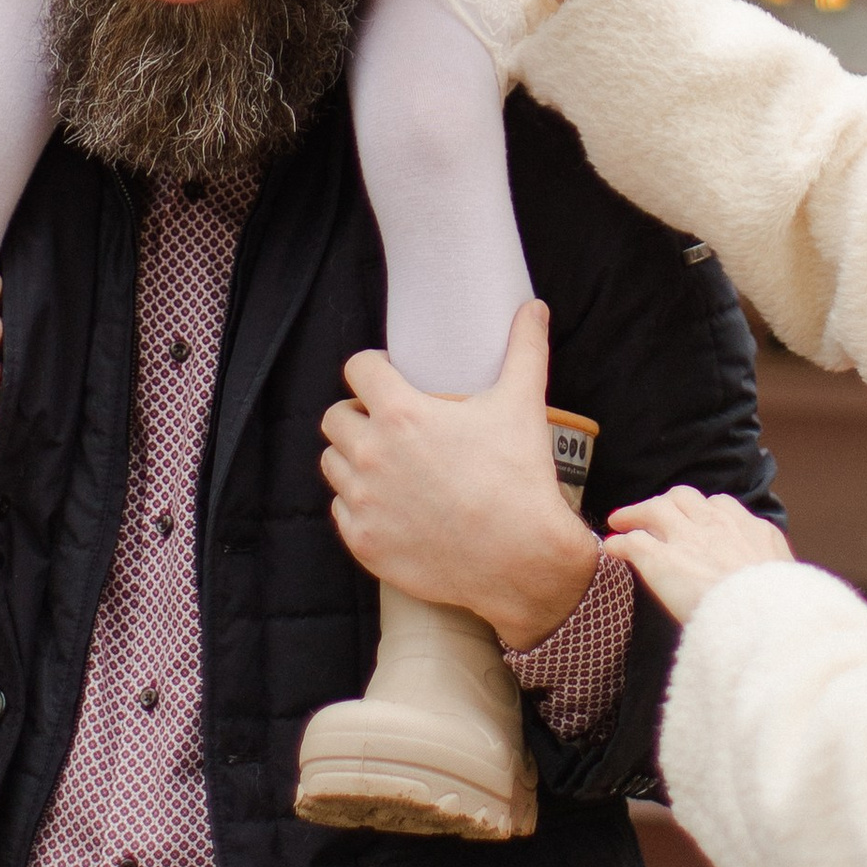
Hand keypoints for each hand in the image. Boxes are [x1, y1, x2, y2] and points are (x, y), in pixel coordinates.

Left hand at [319, 299, 598, 647]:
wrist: (522, 559)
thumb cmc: (519, 478)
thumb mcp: (521, 404)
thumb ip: (524, 349)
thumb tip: (534, 308)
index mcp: (402, 414)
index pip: (357, 368)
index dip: (373, 367)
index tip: (390, 376)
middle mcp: (372, 454)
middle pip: (336, 416)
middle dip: (358, 412)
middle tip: (389, 422)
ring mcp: (364, 501)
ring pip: (333, 462)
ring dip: (353, 456)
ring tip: (388, 461)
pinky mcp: (364, 541)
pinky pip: (340, 509)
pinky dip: (358, 503)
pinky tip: (391, 502)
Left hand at [607, 486, 792, 624]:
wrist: (763, 616)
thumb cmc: (777, 604)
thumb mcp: (785, 573)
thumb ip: (773, 562)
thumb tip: (776, 571)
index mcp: (748, 528)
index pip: (719, 506)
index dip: (701, 512)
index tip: (694, 520)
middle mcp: (715, 525)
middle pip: (683, 498)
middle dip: (666, 503)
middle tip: (653, 514)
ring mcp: (685, 539)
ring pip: (653, 509)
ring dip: (635, 513)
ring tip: (620, 521)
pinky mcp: (660, 560)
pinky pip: (632, 543)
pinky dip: (620, 544)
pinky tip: (612, 549)